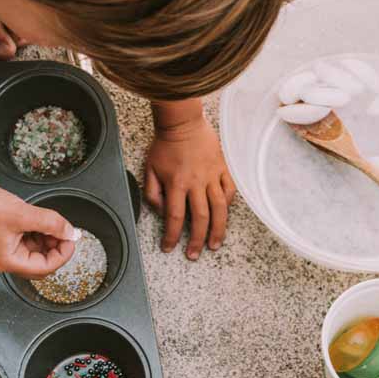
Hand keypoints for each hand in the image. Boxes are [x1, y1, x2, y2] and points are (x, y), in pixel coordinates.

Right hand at [0, 175, 75, 278]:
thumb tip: (69, 231)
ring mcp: (6, 245)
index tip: (71, 239)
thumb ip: (51, 224)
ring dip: (49, 237)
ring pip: (36, 248)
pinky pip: (29, 237)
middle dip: (56, 247)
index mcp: (9, 261)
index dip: (62, 255)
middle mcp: (7, 257)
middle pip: (41, 261)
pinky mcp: (7, 233)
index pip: (45, 267)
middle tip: (65, 231)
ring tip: (54, 223)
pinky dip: (39, 230)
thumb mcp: (24, 214)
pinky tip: (43, 219)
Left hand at [145, 115, 235, 259]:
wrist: (182, 122)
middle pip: (199, 218)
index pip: (174, 217)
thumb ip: (152, 193)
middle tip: (194, 255)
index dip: (171, 236)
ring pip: (219, 209)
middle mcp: (196, 183)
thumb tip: (162, 212)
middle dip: (196, 240)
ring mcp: (212, 176)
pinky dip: (228, 205)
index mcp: (176, 183)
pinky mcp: (223, 169)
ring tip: (215, 244)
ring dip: (218, 230)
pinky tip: (224, 215)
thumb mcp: (149, 169)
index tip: (169, 248)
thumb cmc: (164, 145)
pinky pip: (230, 191)